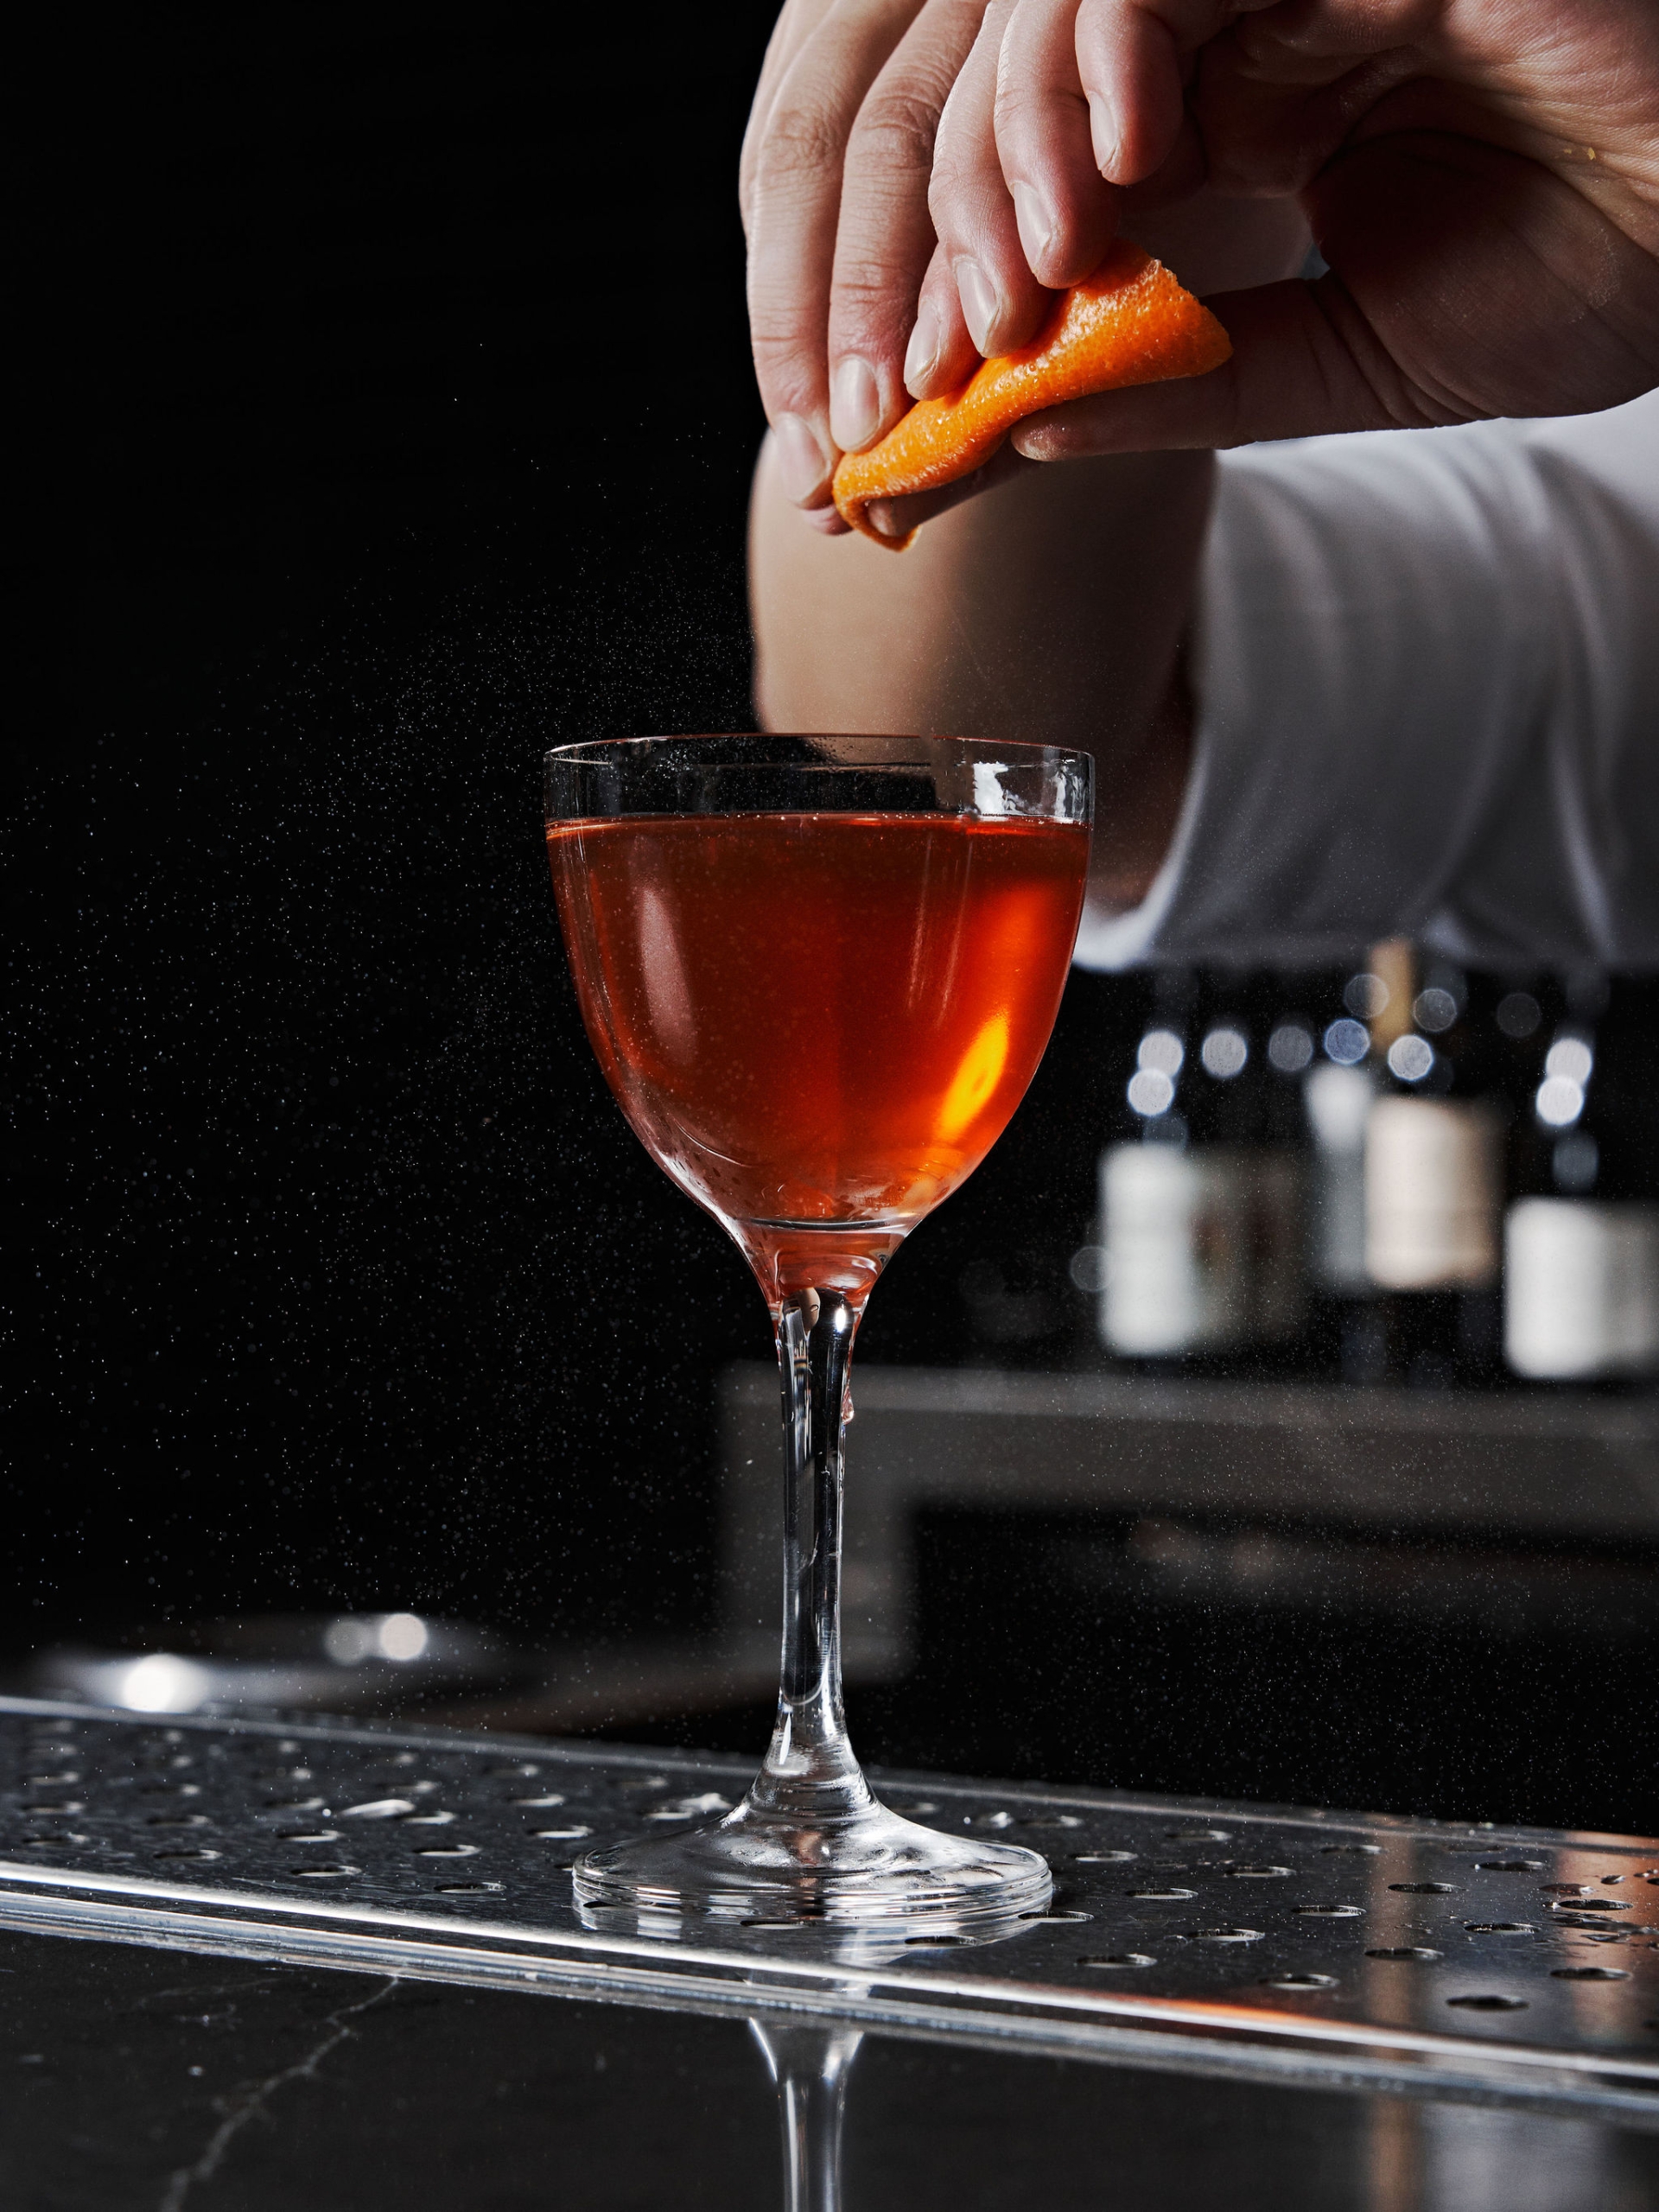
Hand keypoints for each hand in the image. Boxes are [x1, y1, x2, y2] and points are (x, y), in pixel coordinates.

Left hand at [742, 0, 1658, 529]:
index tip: (919, 403)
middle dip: (948, 238)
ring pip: (1060, 12)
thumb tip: (1022, 428)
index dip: (958, 288)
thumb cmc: (1580, 274)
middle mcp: (1237, 25)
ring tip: (1020, 281)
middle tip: (941, 360)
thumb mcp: (1344, 370)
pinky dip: (1103, 49)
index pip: (1040, 184)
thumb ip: (1183, 386)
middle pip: (1014, 95)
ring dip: (1011, 151)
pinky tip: (1111, 165)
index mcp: (1232, 117)